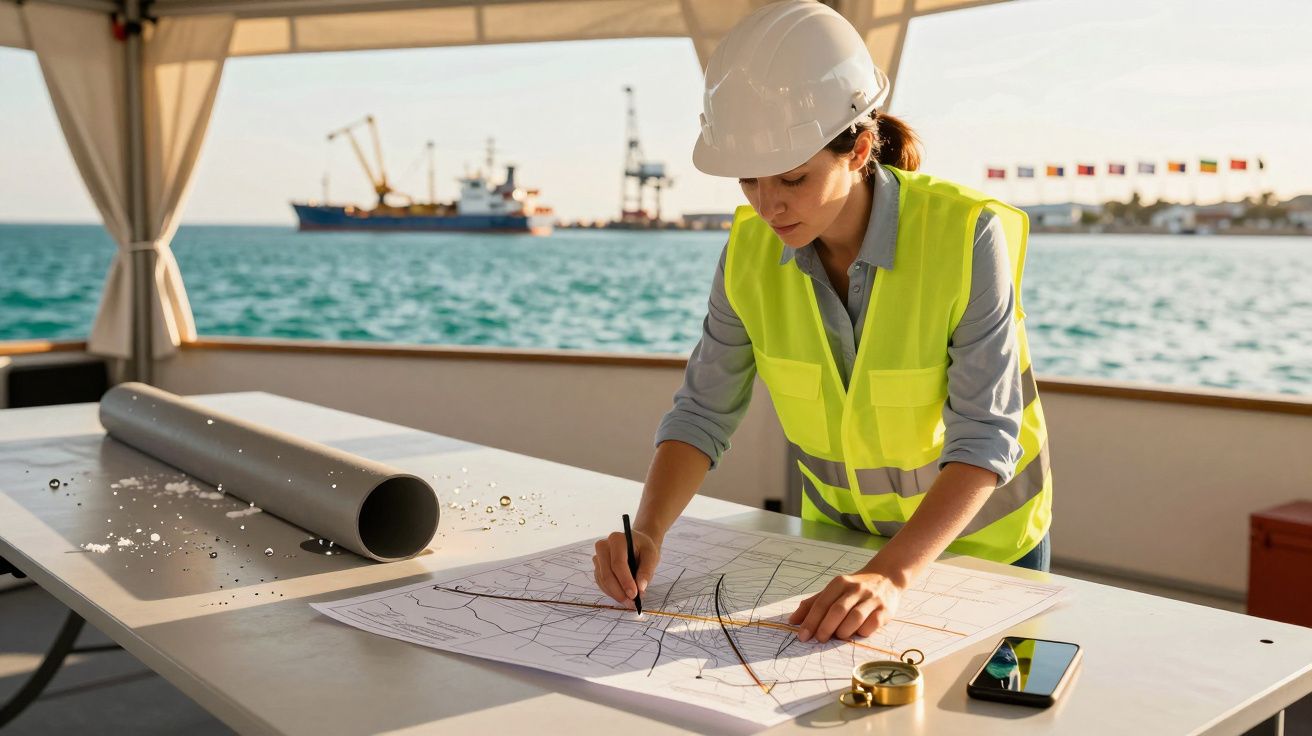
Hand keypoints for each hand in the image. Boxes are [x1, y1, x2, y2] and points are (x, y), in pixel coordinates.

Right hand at [592, 528, 659, 607]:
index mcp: (617, 539)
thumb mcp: (651, 556)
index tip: (634, 595)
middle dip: (619, 591)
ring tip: (630, 602)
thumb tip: (641, 588)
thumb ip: (646, 572)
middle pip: (607, 573)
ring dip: (615, 594)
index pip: (618, 563)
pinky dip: (612, 592)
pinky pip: (601, 583)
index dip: (625, 581)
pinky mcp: (597, 567)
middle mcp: (603, 546)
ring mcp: (598, 556)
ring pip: (603, 580)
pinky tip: (623, 596)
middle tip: (631, 603)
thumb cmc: (644, 548)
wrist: (637, 543)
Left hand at [788, 570, 903, 642]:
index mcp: (839, 583)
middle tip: (819, 639)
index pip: (822, 603)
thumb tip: (793, 621)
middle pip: (837, 610)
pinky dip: (862, 631)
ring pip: (855, 617)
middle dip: (825, 628)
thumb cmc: (854, 589)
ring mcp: (872, 599)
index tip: (802, 636)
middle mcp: (856, 589)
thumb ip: (813, 604)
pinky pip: (873, 624)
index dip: (810, 621)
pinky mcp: (885, 610)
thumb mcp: (833, 590)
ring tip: (838, 636)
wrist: (886, 577)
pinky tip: (857, 634)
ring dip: (843, 631)